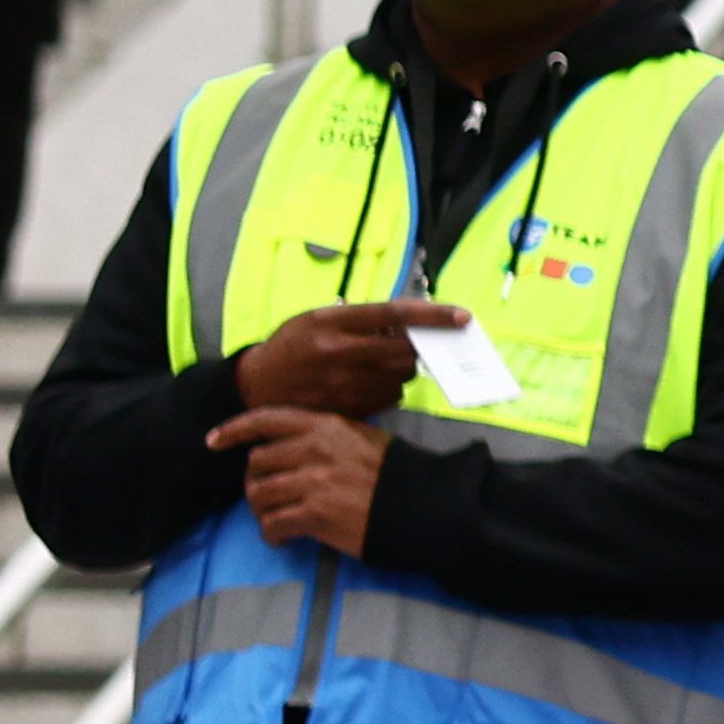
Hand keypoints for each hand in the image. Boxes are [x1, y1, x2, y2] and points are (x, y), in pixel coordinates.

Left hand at [215, 405, 387, 557]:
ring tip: (275, 519)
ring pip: (259, 495)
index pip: (267, 420)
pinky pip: (273, 524)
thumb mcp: (363, 438)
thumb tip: (291, 448)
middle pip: (258, 463)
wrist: (424, 506)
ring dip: (261, 510)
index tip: (213, 442)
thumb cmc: (398, 474)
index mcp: (326, 426)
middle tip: (266, 497)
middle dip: (255, 482)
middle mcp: (315, 450)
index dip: (234, 430)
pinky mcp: (315, 515)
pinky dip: (272, 534)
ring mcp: (313, 482)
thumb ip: (326, 437)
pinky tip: (283, 538)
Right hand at [231, 299, 441, 421]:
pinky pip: (391, 396)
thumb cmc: (293, 345)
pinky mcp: (351, 408)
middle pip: (406, 350)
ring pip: (402, 375)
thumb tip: (408, 321)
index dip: (433, 315)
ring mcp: (347, 384)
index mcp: (332, 323)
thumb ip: (360, 318)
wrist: (260, 386)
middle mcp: (341, 353)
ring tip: (383, 360)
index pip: (394, 314)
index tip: (462, 316)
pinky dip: (392, 385)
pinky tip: (373, 379)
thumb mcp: (318, 318)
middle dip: (421, 345)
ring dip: (405, 366)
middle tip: (419, 341)